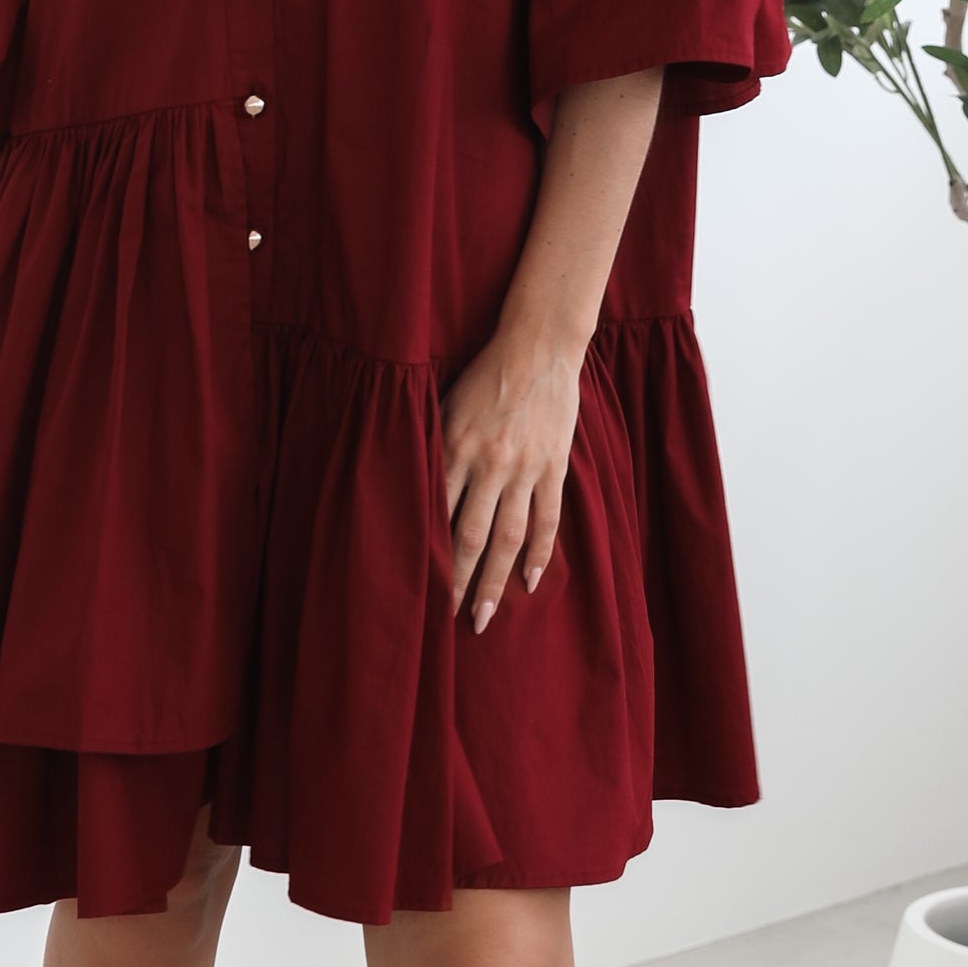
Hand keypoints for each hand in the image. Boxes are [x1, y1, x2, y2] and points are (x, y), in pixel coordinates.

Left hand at [439, 323, 585, 632]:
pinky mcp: (553, 467)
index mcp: (455, 448)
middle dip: (459, 583)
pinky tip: (529, 581)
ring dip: (495, 581)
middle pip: (470, 537)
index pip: (436, 514)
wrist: (538, 346)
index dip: (428, 554)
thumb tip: (414, 487)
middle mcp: (489, 464)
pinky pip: (547, 519)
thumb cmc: (484, 373)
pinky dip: (539, 553)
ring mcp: (524, 469)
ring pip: (508, 537)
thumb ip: (434, 446)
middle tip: (451, 621)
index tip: (417, 586)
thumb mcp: (446, 404)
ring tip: (485, 616)